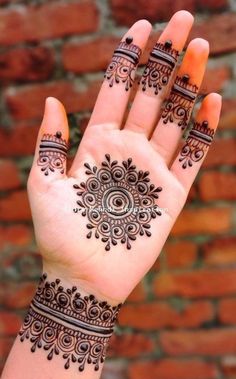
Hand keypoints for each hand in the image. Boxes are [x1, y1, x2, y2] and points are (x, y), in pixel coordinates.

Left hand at [27, 11, 220, 303]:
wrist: (84, 279)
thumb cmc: (59, 237)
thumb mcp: (43, 185)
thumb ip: (49, 143)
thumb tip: (54, 99)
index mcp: (97, 144)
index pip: (117, 90)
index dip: (129, 57)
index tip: (144, 25)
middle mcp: (127, 151)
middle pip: (150, 95)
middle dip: (166, 58)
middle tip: (184, 21)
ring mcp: (152, 170)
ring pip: (174, 118)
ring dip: (188, 84)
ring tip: (200, 48)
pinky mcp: (172, 194)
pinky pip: (192, 156)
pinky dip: (202, 130)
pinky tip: (213, 101)